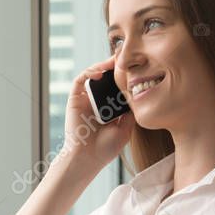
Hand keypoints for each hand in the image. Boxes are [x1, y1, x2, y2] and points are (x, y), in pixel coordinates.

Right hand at [57, 56, 134, 172]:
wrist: (88, 158)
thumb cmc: (106, 148)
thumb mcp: (126, 128)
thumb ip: (131, 112)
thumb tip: (140, 94)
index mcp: (109, 108)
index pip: (117, 86)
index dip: (125, 76)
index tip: (139, 67)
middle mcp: (96, 101)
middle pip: (106, 77)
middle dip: (116, 66)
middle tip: (129, 57)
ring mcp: (85, 99)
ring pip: (93, 74)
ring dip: (104, 65)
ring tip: (117, 59)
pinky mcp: (74, 99)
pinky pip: (80, 80)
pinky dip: (89, 72)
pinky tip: (100, 72)